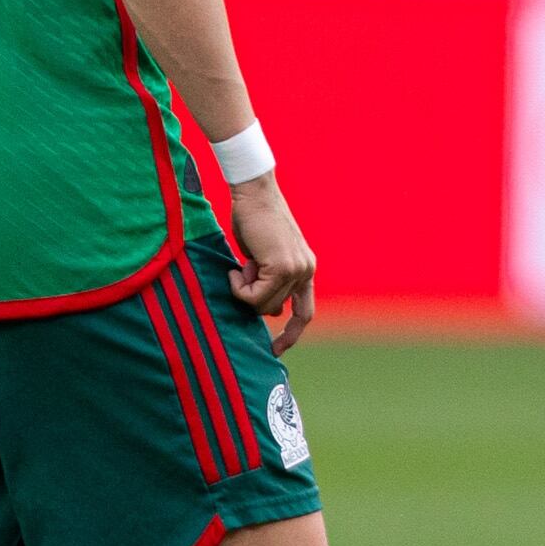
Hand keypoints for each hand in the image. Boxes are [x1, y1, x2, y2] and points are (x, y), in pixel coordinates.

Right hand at [223, 176, 319, 352]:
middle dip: (251, 298)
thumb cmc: (254, 223)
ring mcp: (296, 270)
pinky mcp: (282, 267)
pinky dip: (239, 287)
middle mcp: (306, 271)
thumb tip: (273, 313)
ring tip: (244, 264)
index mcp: (305, 270)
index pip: (306, 312)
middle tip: (244, 271)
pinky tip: (238, 266)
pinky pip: (254, 296)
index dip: (292, 333)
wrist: (254, 195)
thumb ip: (271, 283)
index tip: (276, 350)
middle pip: (274, 310)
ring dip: (244, 290)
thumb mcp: (265, 259)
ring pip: (262, 305)